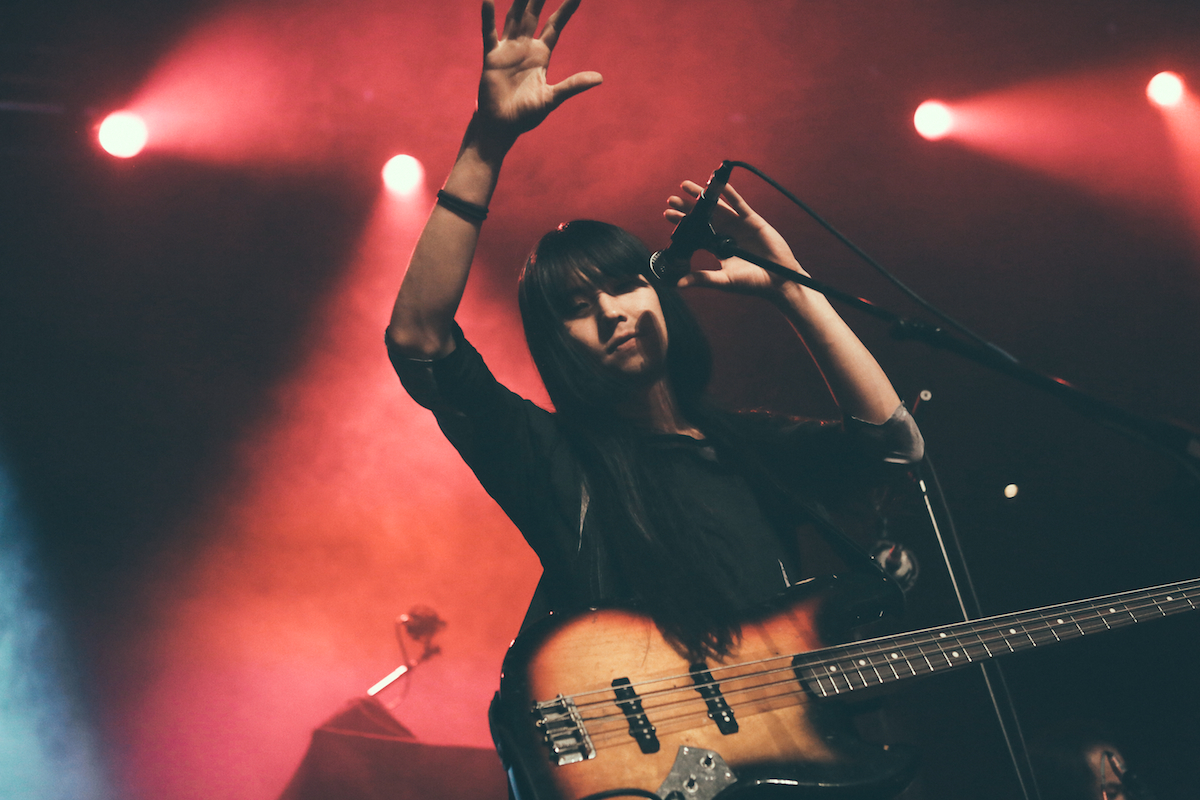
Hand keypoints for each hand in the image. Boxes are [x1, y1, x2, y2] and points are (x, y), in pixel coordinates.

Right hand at [475, 0, 601, 143]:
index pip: (555, 25)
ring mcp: (508, 49)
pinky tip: (488, 1)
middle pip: (534, 14)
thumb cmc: (527, 115)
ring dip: (519, 0)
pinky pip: (490, 33)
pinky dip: (488, 18)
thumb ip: (573, 85)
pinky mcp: (492, 57)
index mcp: (542, 54)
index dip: (566, 9)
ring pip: (514, 17)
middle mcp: (525, 47)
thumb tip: (600, 78)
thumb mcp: (552, 98)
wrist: (502, 126)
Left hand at [664, 180, 807, 296]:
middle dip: (688, 207)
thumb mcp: (723, 280)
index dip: (683, 223)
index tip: (668, 214)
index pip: (695, 231)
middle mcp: (726, 233)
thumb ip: (701, 279)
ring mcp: (738, 225)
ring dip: (703, 195)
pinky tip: (718, 185)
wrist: (779, 280)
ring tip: (686, 186)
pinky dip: (729, 194)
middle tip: (672, 199)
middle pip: (703, 216)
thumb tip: (676, 284)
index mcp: (717, 247)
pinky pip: (739, 204)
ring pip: (717, 206)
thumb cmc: (751, 283)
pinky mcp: (752, 220)